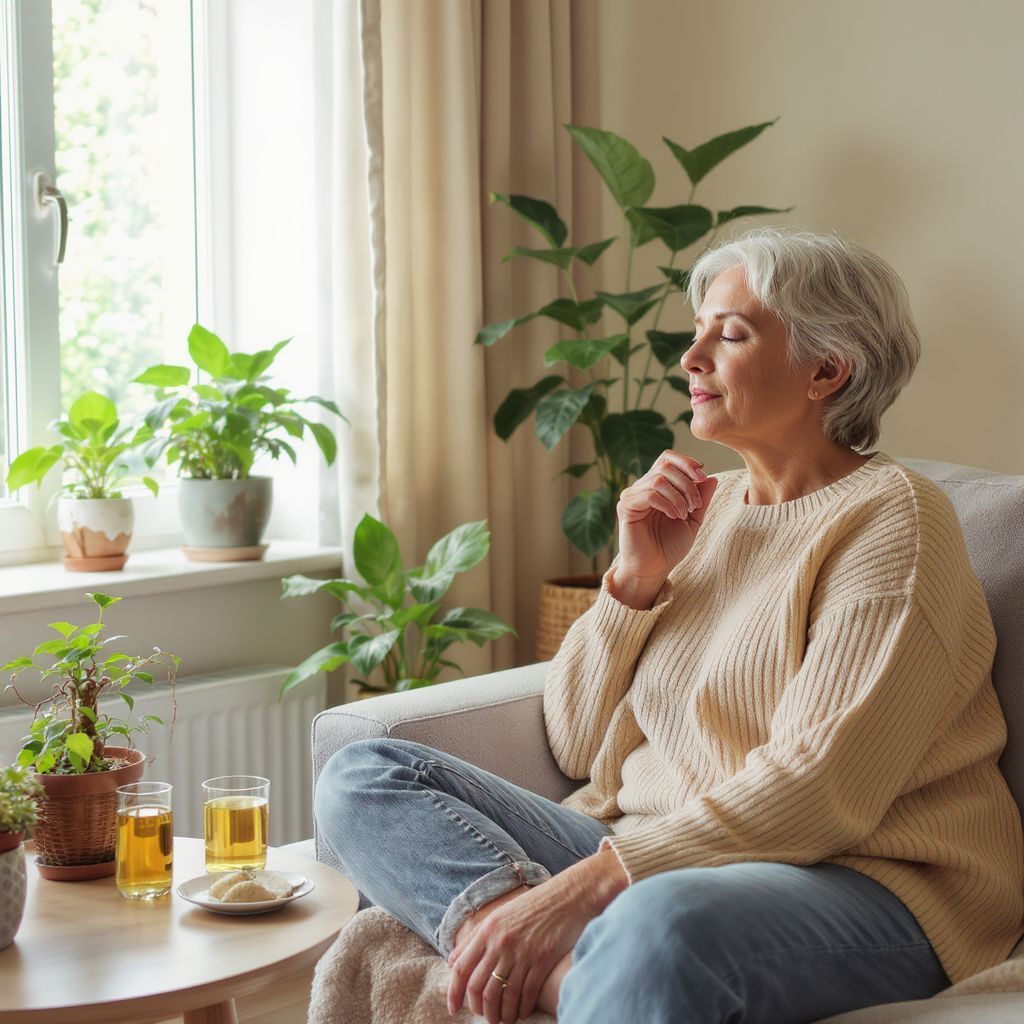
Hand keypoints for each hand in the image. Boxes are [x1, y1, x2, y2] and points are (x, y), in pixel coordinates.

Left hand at [446, 849, 626, 1022]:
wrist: (567, 897)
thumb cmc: (532, 906)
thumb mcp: (500, 914)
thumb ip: (474, 937)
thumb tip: (452, 960)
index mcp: (488, 930)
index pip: (461, 968)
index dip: (453, 992)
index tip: (452, 1008)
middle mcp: (501, 942)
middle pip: (479, 986)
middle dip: (478, 1008)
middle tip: (484, 1016)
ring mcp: (521, 953)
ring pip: (501, 995)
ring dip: (499, 1014)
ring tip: (501, 1020)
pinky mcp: (542, 961)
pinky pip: (525, 994)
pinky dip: (520, 1009)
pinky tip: (521, 1013)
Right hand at [615, 450, 717, 585]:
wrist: (653, 569)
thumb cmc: (669, 547)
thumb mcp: (693, 520)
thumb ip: (701, 499)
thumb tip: (712, 477)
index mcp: (657, 486)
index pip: (668, 458)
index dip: (687, 462)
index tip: (703, 477)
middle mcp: (642, 487)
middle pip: (666, 465)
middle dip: (687, 482)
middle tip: (696, 504)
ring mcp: (632, 496)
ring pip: (659, 479)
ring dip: (679, 495)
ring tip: (685, 514)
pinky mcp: (626, 507)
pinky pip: (649, 494)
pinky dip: (667, 503)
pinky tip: (674, 516)